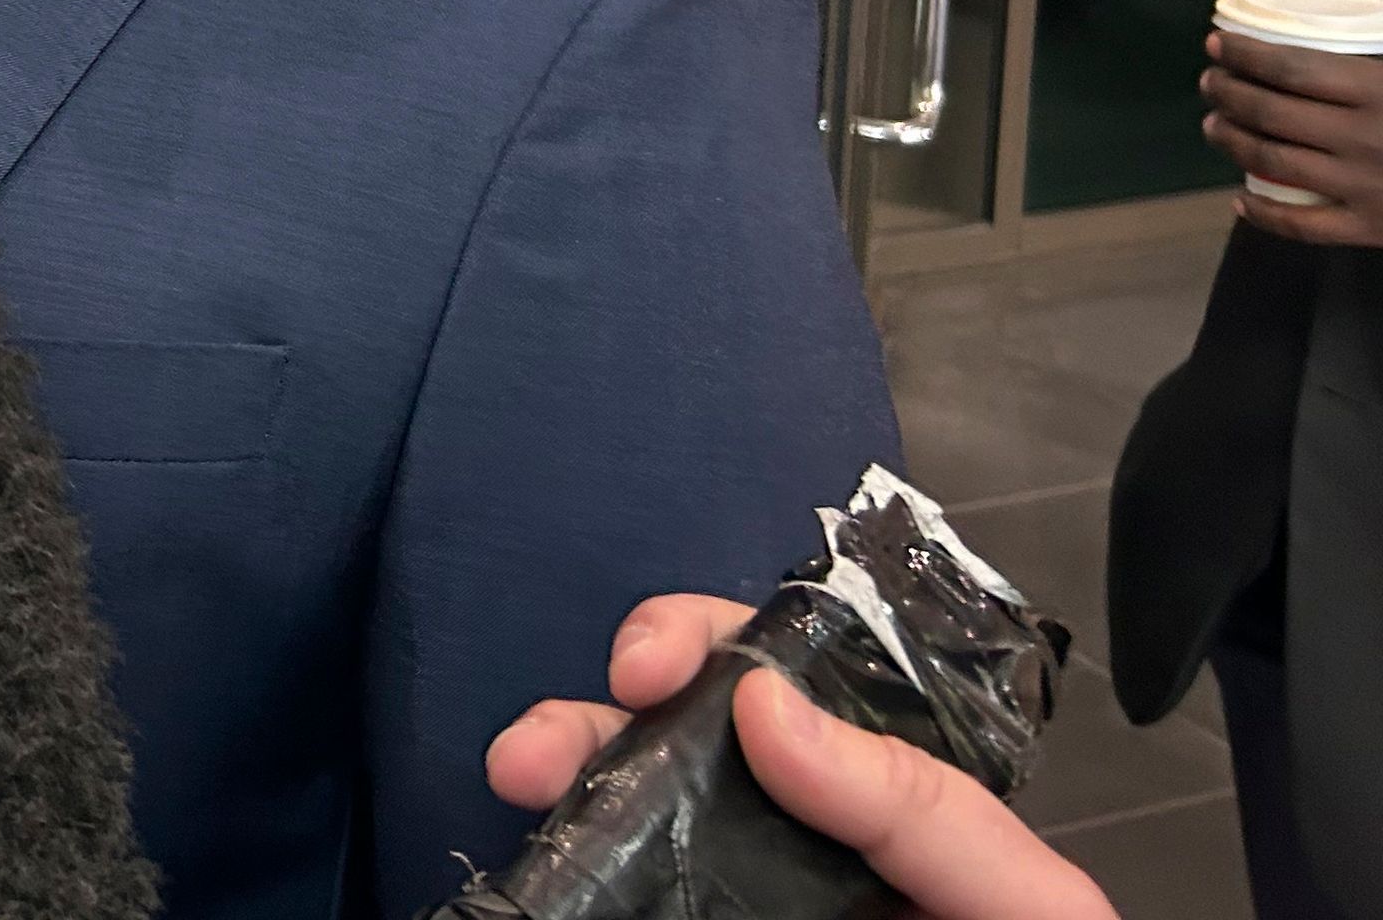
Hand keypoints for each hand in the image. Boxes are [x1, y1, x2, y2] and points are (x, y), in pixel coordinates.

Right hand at [490, 595, 1113, 919]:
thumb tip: (765, 706)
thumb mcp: (1025, 910)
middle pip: (671, 747)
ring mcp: (720, 906)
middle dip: (595, 714)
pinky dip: (557, 874)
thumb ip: (922, 810)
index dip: (706, 651)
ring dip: (560, 776)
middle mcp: (785, 855)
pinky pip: (605, 899)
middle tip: (549, 744)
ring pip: (618, 827)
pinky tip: (535, 864)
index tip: (651, 665)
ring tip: (520, 776)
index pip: (779, 693)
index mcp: (876, 815)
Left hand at [1202, 28, 1382, 246]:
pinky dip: (1261, 214)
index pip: (1289, 67)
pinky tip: (1240, 198)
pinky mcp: (1371, 229)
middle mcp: (1364, 138)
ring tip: (1214, 126)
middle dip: (1227, 94)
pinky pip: (1301, 226)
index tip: (1217, 45)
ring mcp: (1364, 186)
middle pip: (1269, 112)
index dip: (1244, 55)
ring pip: (1272, 162)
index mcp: (1380, 90)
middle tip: (1210, 84)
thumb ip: (1380, 39)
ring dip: (1231, 141)